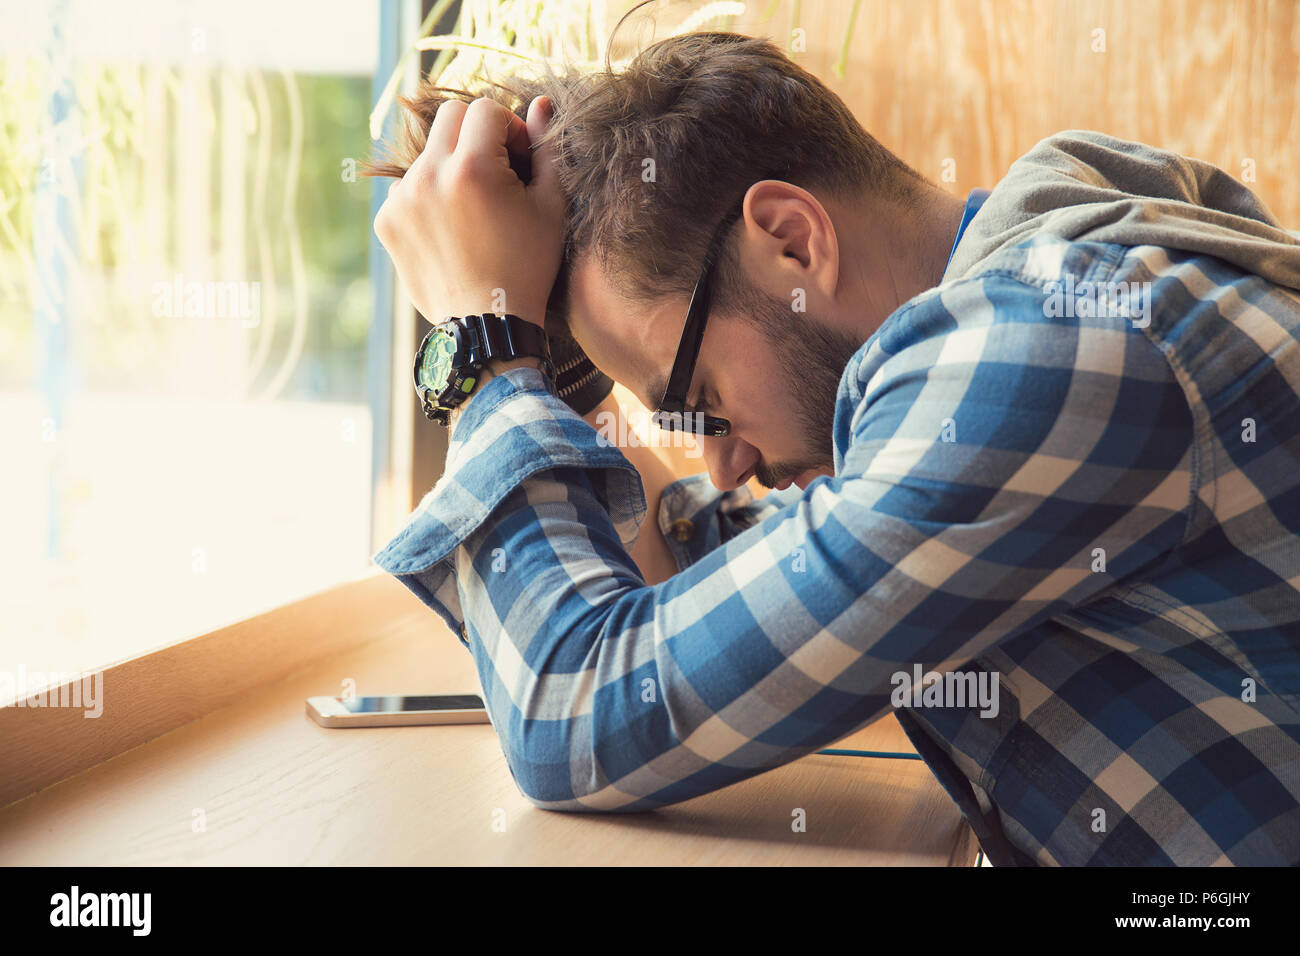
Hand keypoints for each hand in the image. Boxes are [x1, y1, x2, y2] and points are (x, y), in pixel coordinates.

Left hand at [374, 96, 564, 326]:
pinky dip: (429, 198)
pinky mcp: (387, 222)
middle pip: (449, 117)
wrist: (487, 326)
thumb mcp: (551, 208)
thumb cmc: (528, 267)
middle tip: (496, 172)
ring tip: (473, 210)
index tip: (518, 159)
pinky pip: (408, 189)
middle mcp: (429, 176)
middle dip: (476, 134)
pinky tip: (451, 230)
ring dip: (451, 167)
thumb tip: (541, 105)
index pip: (485, 109)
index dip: (509, 128)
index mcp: (472, 168)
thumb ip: (546, 150)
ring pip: (427, 154)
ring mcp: (402, 200)